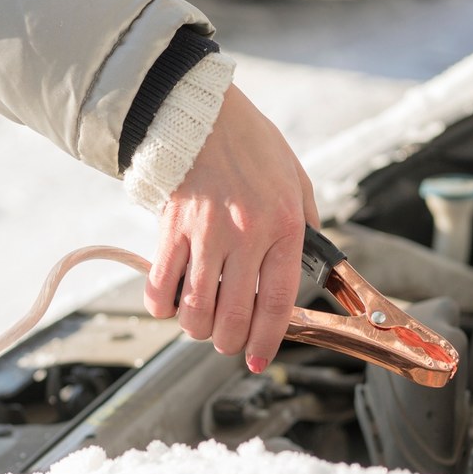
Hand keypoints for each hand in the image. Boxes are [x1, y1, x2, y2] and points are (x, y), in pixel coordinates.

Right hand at [143, 84, 318, 372]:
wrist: (203, 113)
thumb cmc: (253, 146)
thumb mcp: (296, 181)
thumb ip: (305, 226)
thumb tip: (311, 265)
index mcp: (282, 227)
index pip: (277, 303)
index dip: (266, 341)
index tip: (256, 359)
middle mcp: (244, 236)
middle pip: (232, 317)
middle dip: (228, 343)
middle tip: (227, 342)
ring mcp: (204, 234)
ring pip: (194, 311)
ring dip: (196, 328)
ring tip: (200, 320)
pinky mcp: (170, 230)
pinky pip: (161, 286)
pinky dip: (162, 306)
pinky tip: (170, 301)